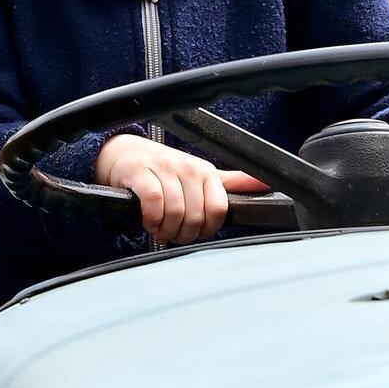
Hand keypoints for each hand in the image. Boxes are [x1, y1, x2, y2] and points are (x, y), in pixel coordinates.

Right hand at [96, 133, 267, 244]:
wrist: (123, 153)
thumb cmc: (163, 170)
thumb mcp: (199, 176)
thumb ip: (231, 184)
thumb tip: (265, 185)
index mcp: (206, 172)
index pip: (218, 210)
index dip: (206, 229)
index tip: (194, 231)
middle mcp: (188, 167)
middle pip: (196, 217)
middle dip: (182, 234)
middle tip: (172, 233)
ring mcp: (164, 168)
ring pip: (176, 213)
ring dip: (165, 230)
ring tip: (159, 229)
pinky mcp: (140, 172)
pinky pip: (154, 203)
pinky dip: (151, 219)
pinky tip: (147, 220)